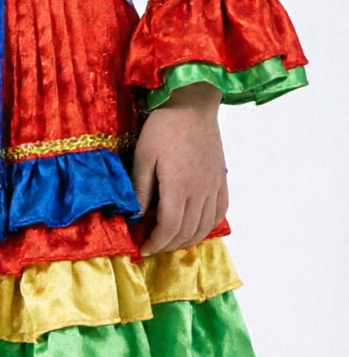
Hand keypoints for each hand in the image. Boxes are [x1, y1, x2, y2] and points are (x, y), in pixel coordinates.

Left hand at [132, 82, 227, 254]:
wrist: (193, 106)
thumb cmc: (163, 128)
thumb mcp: (143, 157)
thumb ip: (140, 189)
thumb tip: (134, 217)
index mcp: (179, 187)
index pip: (169, 227)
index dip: (155, 243)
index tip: (142, 249)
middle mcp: (201, 192)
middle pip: (187, 231)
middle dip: (168, 245)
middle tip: (152, 247)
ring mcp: (214, 186)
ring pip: (205, 225)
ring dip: (188, 240)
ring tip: (170, 242)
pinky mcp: (221, 179)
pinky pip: (220, 211)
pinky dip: (208, 226)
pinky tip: (197, 228)